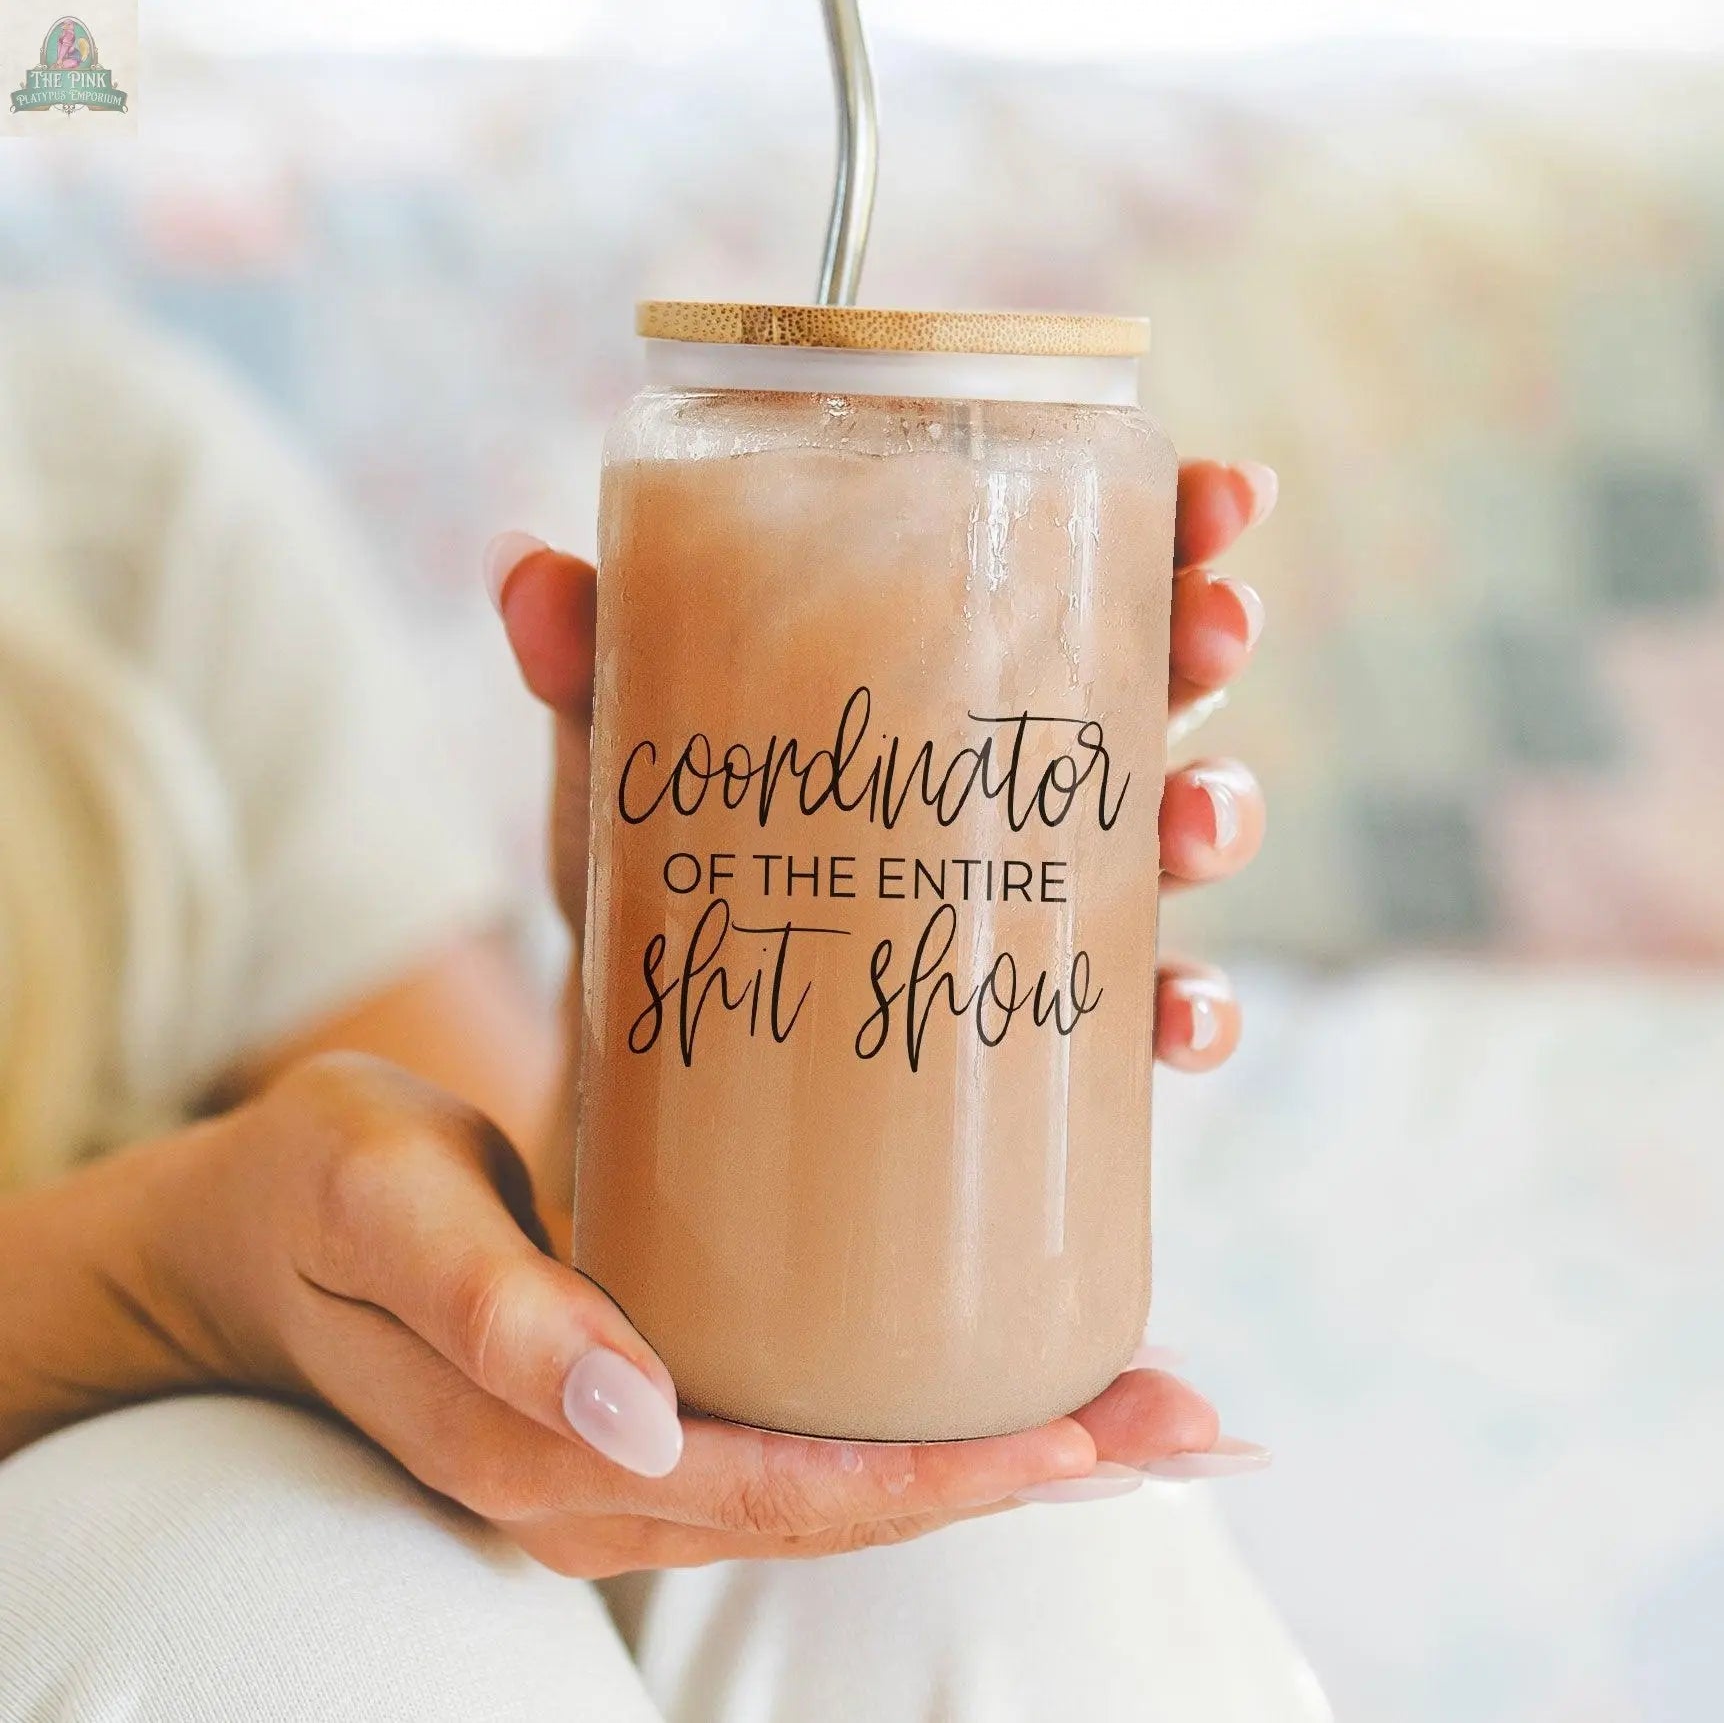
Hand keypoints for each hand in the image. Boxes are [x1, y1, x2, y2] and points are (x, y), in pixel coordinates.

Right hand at [141, 1053, 1227, 1577]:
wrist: (262, 1228)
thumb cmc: (327, 1194)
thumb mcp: (385, 1212)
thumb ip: (492, 1313)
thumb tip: (634, 1415)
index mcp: (555, 1459)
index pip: (787, 1497)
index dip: (946, 1479)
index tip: (1087, 1439)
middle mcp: (614, 1486)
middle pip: (851, 1509)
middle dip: (1023, 1473)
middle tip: (1184, 1417)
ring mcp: (636, 1458)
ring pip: (845, 1486)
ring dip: (996, 1455)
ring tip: (1142, 1405)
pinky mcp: (652, 1402)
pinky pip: (806, 1436)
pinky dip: (919, 1425)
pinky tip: (1000, 1380)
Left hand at [486, 455, 1274, 1074]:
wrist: (661, 1032)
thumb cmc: (673, 852)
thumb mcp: (630, 748)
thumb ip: (589, 661)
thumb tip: (521, 569)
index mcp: (951, 661)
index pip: (1082, 563)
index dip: (1176, 517)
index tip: (1228, 488)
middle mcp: (1019, 760)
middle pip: (1158, 676)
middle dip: (1209, 639)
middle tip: (1216, 624)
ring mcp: (1039, 881)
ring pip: (1174, 830)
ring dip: (1217, 815)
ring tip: (1192, 825)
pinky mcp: (1035, 1003)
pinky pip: (1142, 1004)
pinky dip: (1187, 1011)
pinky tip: (1179, 1022)